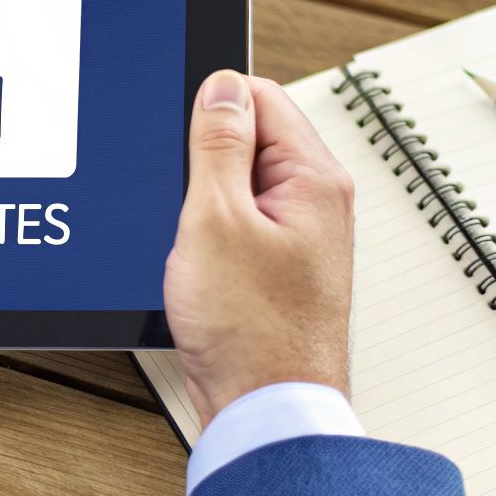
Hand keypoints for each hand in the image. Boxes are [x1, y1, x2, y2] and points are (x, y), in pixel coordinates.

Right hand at [162, 70, 355, 425]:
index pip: (260, 98)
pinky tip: (196, 266)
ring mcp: (297, 237)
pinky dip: (207, 235)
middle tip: (185, 200)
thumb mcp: (216, 218)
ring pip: (235, 186)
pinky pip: (234, 225)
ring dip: (202, 203)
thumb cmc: (252, 331)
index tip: (180, 138)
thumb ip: (219, 144)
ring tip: (193, 242)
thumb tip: (221, 86)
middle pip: (248, 140)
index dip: (209, 109)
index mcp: (313, 179)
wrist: (264, 409)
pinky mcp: (275, 267)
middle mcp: (315, 203)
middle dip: (202, 160)